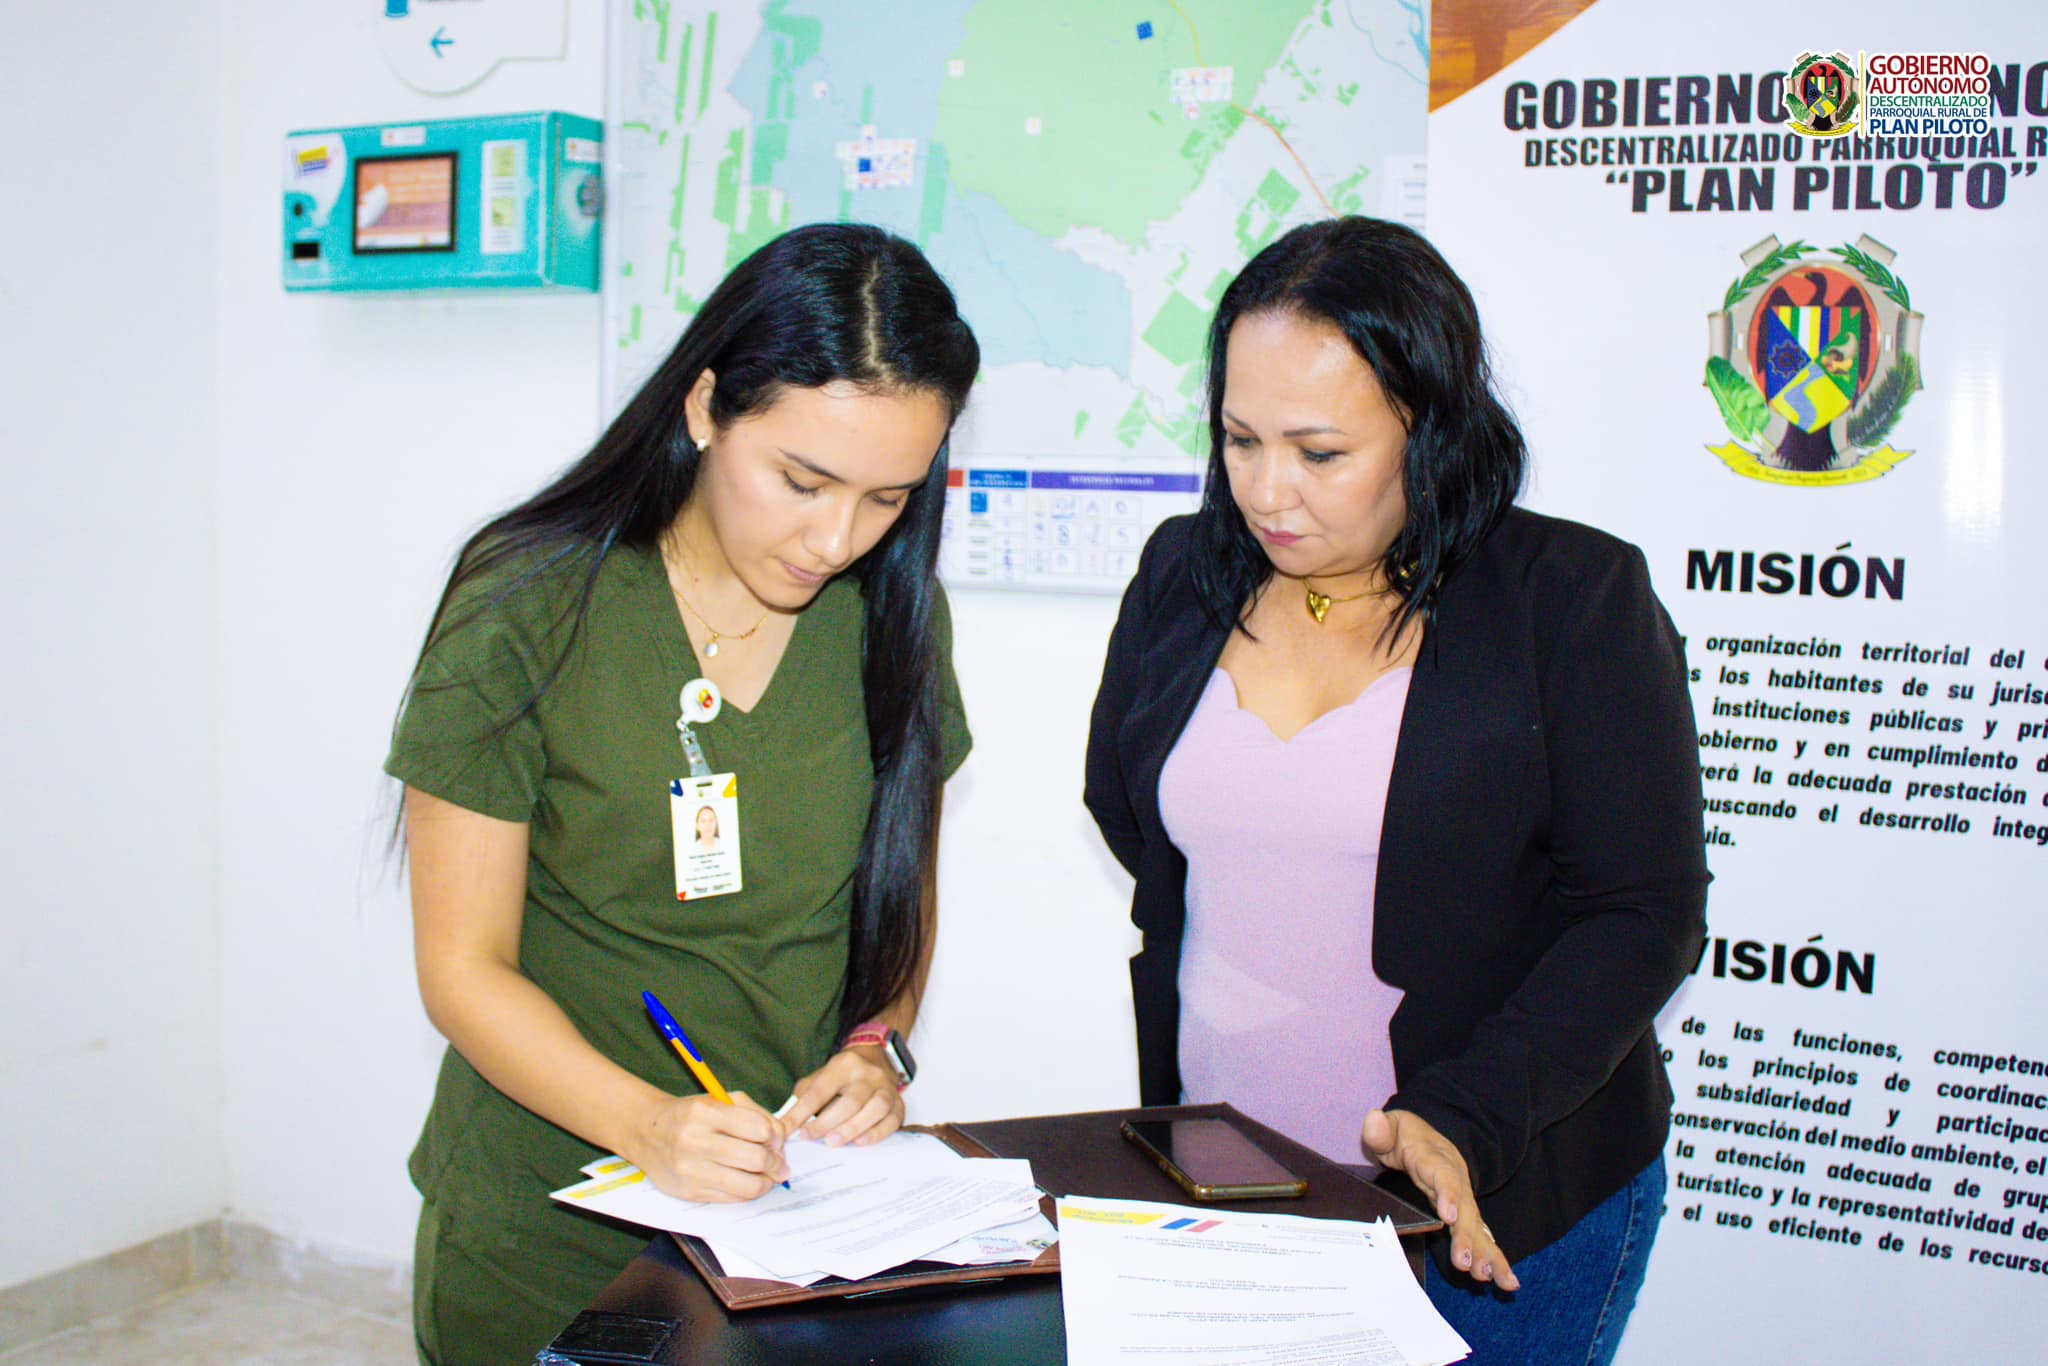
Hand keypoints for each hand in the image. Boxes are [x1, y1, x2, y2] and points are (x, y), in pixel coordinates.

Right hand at [630, 1091, 787, 1201]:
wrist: (647, 1133)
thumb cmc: (691, 1114)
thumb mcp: (721, 1100)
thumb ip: (757, 1114)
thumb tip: (782, 1140)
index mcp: (705, 1112)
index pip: (758, 1128)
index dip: (775, 1136)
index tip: (776, 1140)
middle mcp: (695, 1141)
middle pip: (755, 1159)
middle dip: (776, 1163)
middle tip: (779, 1163)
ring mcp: (690, 1170)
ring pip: (747, 1186)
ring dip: (766, 1182)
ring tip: (768, 1176)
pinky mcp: (689, 1192)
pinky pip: (732, 1199)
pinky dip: (747, 1193)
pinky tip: (748, 1182)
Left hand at [779, 1047, 906, 1146]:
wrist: (877, 1059)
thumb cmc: (843, 1076)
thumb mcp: (820, 1077)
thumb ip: (804, 1097)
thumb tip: (786, 1124)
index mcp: (844, 1065)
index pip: (820, 1091)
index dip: (802, 1112)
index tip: (788, 1130)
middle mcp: (868, 1074)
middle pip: (851, 1101)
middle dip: (828, 1122)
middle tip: (811, 1137)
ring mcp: (887, 1088)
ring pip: (875, 1109)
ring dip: (853, 1128)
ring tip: (834, 1142)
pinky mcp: (899, 1104)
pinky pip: (892, 1120)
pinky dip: (877, 1133)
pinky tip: (860, 1143)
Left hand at [1362, 1108, 1519, 1290]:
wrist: (1426, 1136)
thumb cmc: (1405, 1135)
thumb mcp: (1391, 1127)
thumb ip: (1381, 1129)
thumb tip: (1374, 1121)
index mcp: (1435, 1159)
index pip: (1443, 1175)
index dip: (1448, 1194)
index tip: (1450, 1216)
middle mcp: (1455, 1180)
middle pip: (1464, 1209)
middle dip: (1466, 1237)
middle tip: (1465, 1262)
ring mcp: (1463, 1198)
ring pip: (1477, 1226)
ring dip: (1485, 1253)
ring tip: (1489, 1277)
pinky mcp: (1465, 1215)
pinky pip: (1481, 1236)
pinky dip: (1494, 1257)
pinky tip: (1505, 1280)